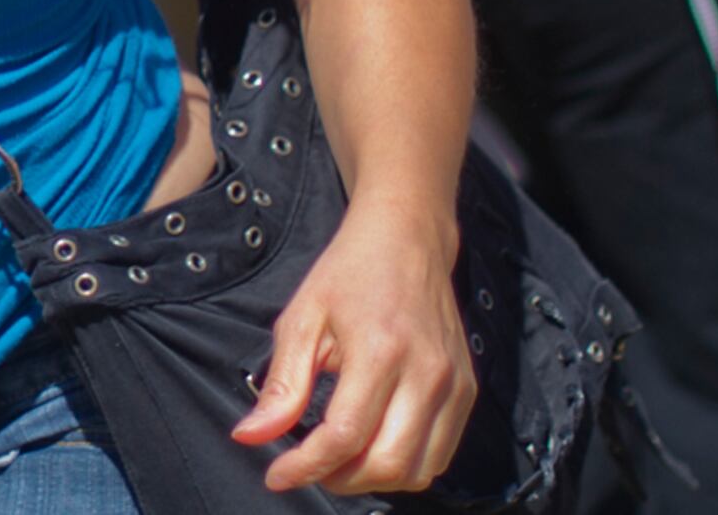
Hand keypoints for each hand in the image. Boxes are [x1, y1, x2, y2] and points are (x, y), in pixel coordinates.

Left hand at [230, 203, 473, 494]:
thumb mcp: (302, 319)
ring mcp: (453, 385)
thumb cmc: (349, 274)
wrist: (407, 239)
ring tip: (340, 458)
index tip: (276, 476)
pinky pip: (439, 455)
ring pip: (418, 471)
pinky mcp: (467, 391)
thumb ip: (282, 385)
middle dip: (341, 479)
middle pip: (387, 464)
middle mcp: (425, 373)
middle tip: (310, 466)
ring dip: (374, 479)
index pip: (345, 435)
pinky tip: (374, 445)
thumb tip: (250, 437)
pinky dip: (405, 466)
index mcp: (379, 350)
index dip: (306, 467)